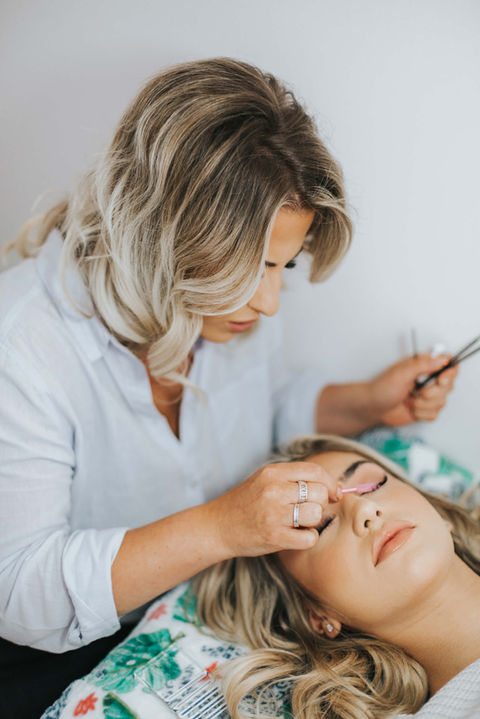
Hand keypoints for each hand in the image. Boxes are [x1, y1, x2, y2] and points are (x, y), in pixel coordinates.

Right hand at [208, 462, 341, 557]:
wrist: (217, 526)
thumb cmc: (246, 503)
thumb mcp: (265, 480)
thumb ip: (295, 479)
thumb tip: (336, 488)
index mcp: (272, 472)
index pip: (315, 471)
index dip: (330, 483)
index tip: (333, 493)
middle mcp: (273, 490)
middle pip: (320, 493)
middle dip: (320, 503)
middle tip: (307, 509)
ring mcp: (273, 513)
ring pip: (316, 514)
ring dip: (313, 521)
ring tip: (299, 522)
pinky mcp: (274, 536)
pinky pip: (309, 538)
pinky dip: (308, 538)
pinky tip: (296, 536)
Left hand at [370, 354, 457, 425]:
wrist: (372, 408)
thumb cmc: (382, 388)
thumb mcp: (401, 373)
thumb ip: (423, 365)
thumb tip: (441, 359)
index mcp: (423, 366)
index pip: (447, 362)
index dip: (450, 372)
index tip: (441, 380)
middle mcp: (427, 379)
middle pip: (449, 385)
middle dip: (433, 393)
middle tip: (418, 392)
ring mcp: (427, 395)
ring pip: (442, 402)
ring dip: (424, 405)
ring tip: (410, 401)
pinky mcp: (425, 409)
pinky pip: (435, 414)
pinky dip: (422, 414)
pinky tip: (411, 409)